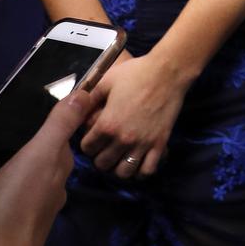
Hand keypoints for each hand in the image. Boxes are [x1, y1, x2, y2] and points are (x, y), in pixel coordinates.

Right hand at [0, 89, 90, 245]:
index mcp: (59, 167)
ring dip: (27, 170)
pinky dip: (14, 190)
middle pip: (50, 161)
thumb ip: (60, 125)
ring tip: (8, 160)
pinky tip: (2, 190)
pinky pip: (20, 199)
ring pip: (36, 182)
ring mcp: (37, 210)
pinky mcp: (18, 225)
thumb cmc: (19, 200)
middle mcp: (54, 188)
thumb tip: (87, 92)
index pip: (65, 139)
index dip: (60, 124)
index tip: (50, 111)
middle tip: (21, 134)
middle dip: (41, 148)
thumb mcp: (40, 153)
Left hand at [80, 51, 187, 178]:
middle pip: (103, 164)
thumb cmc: (136, 73)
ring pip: (124, 172)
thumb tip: (76, 108)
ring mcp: (142, 144)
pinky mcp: (159, 144)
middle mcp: (123, 139)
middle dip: (100, 157)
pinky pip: (148, 170)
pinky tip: (138, 162)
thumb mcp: (107, 80)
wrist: (168, 72)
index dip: (87, 142)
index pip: (87, 148)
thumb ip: (90, 98)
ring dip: (118, 167)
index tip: (93, 137)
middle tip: (105, 147)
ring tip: (120, 157)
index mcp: (107, 124)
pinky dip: (141, 171)